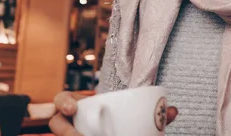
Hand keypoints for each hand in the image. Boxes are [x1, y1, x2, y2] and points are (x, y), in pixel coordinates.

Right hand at [49, 91, 178, 135]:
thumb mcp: (133, 115)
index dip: (63, 102)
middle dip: (63, 129)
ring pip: (60, 135)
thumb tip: (174, 111)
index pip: (63, 99)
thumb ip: (153, 114)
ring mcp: (71, 133)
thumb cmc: (122, 123)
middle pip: (56, 123)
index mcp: (85, 106)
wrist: (118, 130)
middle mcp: (72, 122)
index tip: (73, 108)